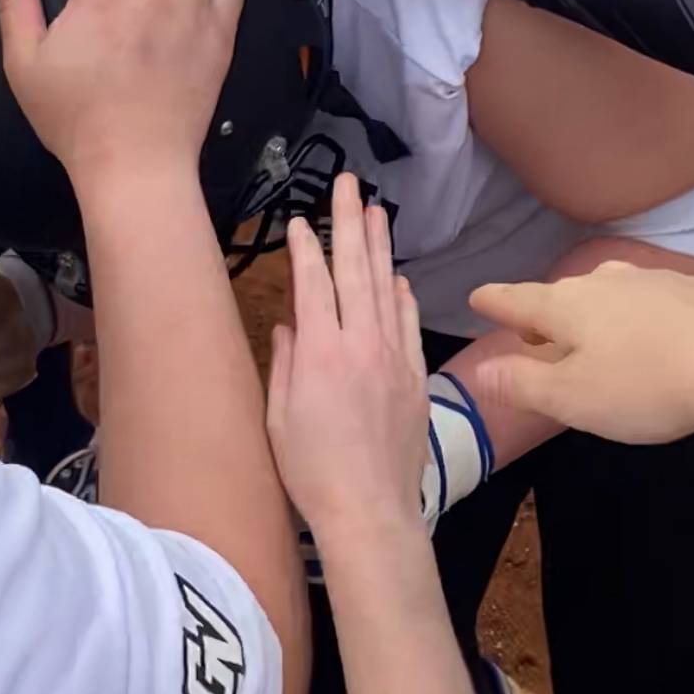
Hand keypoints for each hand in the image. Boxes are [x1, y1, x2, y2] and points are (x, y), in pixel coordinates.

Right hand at [267, 174, 427, 543]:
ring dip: (380, 247)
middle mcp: (360, 344)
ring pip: (385, 289)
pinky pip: (408, 325)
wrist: (370, 510)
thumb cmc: (312, 471)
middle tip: (348, 184)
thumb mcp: (278, 417)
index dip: (306, 247)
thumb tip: (288, 325)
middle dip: (350, 222)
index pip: (313, 283)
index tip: (301, 220)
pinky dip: (402, 297)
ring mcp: (393, 358)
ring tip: (376, 211)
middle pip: (355, 270)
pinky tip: (396, 277)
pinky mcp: (414, 378)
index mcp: (320, 352)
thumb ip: (284, 364)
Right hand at [469, 263, 693, 445]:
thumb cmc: (646, 385)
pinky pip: (654, 300)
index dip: (495, 303)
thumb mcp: (573, 398)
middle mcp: (608, 283)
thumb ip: (523, 383)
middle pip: (565, 295)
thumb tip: (481, 370)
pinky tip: (656, 336)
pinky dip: (642, 316)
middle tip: (536, 330)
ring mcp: (656, 280)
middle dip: (547, 312)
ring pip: (612, 294)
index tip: (477, 296)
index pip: (518, 301)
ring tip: (596, 335)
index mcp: (569, 307)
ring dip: (598, 312)